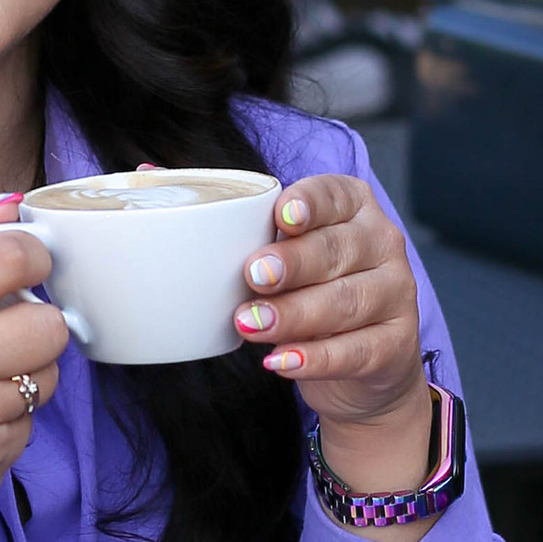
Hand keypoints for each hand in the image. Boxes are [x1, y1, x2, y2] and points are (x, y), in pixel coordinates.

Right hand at [0, 205, 67, 541]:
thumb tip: (9, 206)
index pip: (11, 258)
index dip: (31, 255)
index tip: (24, 264)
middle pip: (47, 322)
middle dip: (34, 317)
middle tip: (1, 324)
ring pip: (48, 374)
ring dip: (24, 368)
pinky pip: (32, 421)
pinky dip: (8, 415)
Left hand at [233, 171, 431, 494]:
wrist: (363, 367)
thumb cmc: (307, 290)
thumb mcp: (276, 250)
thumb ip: (221, 214)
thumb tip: (145, 173)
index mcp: (352, 207)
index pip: (333, 194)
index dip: (309, 203)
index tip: (280, 217)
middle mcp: (382, 242)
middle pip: (336, 249)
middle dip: (292, 263)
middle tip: (252, 277)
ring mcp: (397, 294)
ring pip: (345, 301)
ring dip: (295, 314)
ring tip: (250, 325)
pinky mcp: (397, 345)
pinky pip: (357, 350)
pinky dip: (316, 358)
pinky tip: (281, 361)